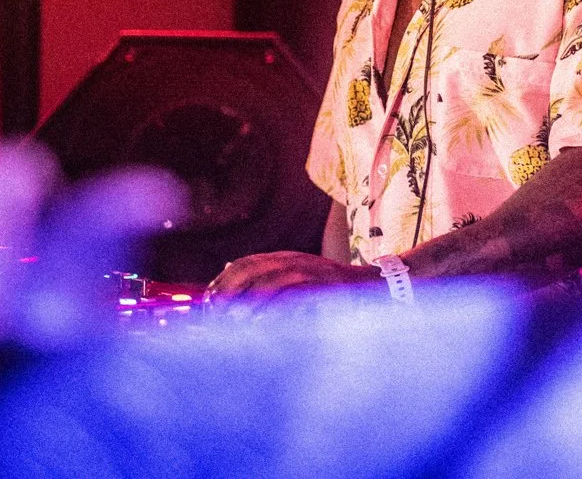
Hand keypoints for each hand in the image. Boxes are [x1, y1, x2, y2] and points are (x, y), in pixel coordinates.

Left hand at [203, 251, 381, 309]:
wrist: (374, 286)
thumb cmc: (333, 292)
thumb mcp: (300, 282)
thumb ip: (273, 285)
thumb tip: (238, 293)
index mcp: (285, 258)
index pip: (245, 263)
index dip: (223, 281)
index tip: (207, 301)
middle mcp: (295, 261)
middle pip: (252, 269)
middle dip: (228, 291)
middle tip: (213, 314)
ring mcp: (310, 272)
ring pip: (271, 280)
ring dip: (247, 301)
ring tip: (231, 321)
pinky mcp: (323, 287)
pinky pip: (294, 295)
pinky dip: (275, 309)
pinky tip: (262, 323)